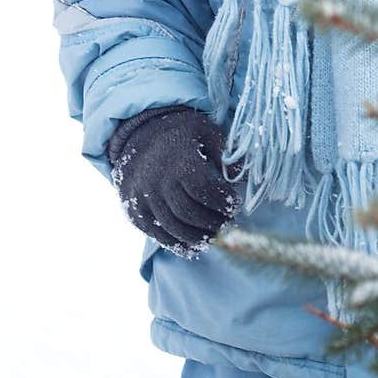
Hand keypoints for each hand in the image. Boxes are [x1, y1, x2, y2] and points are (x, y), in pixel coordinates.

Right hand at [106, 106, 237, 255]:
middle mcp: (158, 181)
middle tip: (227, 224)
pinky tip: (192, 246)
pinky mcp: (134, 210)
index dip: (223, 203)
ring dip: (197, 237)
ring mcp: (143, 198)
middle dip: (213, 223)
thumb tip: (243, 177)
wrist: (137, 132)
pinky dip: (176, 244)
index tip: (234, 204)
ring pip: (173, 228)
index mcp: (179, 162)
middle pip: (189, 214)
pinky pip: (156, 234)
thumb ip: (225, 152)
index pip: (205, 191)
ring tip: (214, 236)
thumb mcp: (206, 131)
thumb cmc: (179, 132)